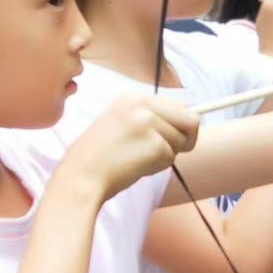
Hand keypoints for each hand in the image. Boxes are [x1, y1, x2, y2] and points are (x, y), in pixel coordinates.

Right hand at [65, 94, 198, 199]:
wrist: (81, 175)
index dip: (180, 125)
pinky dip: (157, 167)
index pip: (178, 105)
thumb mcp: (121, 123)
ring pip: (182, 140)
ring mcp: (149, 122)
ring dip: (165, 155)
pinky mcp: (154, 144)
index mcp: (133, 97)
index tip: (174, 138)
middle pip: (191, 119)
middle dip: (186, 139)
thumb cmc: (100, 157)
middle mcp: (142, 103)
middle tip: (165, 153)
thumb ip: (150, 119)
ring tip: (137, 159)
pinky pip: (170, 158)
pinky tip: (135, 167)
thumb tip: (189, 124)